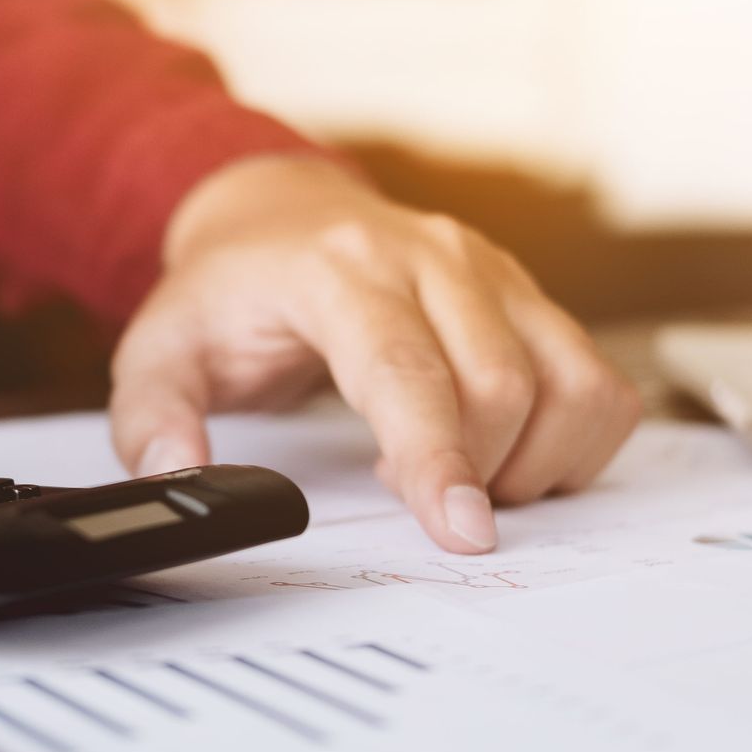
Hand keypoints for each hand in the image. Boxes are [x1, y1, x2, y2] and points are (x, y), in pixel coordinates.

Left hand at [110, 155, 640, 552]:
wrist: (282, 219)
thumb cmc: (232, 294)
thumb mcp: (159, 349)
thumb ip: (151, 416)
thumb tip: (177, 472)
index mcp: (340, 269)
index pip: (408, 369)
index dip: (439, 456)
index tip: (462, 532)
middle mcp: (433, 256)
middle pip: (500, 388)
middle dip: (474, 472)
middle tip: (413, 494)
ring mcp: (494, 271)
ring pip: (569, 385)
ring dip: (531, 463)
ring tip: (457, 472)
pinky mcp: (531, 296)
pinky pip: (599, 384)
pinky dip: (574, 442)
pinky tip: (506, 454)